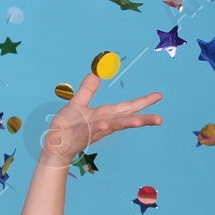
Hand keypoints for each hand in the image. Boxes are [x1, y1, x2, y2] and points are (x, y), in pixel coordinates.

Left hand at [38, 73, 162, 165]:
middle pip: (127, 118)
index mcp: (106, 114)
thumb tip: (96, 72)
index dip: (143, 102)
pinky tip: (106, 124)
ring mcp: (95, 130)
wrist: (54, 142)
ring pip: (114, 125)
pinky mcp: (82, 135)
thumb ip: (88, 89)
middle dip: (144, 118)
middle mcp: (105, 122)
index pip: (128, 107)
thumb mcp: (78, 102)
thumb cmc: (67, 125)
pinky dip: (99, 127)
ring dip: (127, 123)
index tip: (159, 96)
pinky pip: (92, 130)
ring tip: (140, 122)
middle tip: (160, 119)